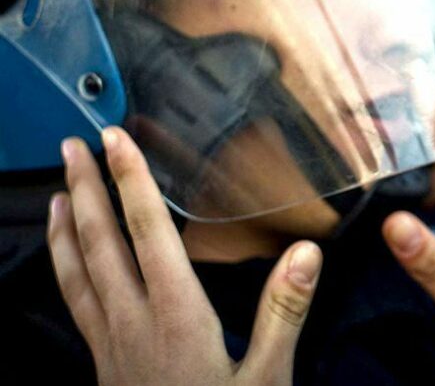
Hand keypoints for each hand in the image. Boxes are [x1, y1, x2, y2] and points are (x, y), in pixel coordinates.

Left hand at [47, 126, 321, 385]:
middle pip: (100, 242)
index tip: (118, 139)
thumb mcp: (267, 376)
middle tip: (74, 145)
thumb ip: (284, 311)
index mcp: (176, 315)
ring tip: (60, 189)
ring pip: (76, 271)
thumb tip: (306, 252)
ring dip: (67, 225)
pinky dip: (64, 268)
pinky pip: (74, 302)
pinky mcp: (103, 363)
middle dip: (87, 187)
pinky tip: (68, 261)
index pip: (147, 232)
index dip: (132, 180)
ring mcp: (111, 344)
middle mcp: (133, 321)